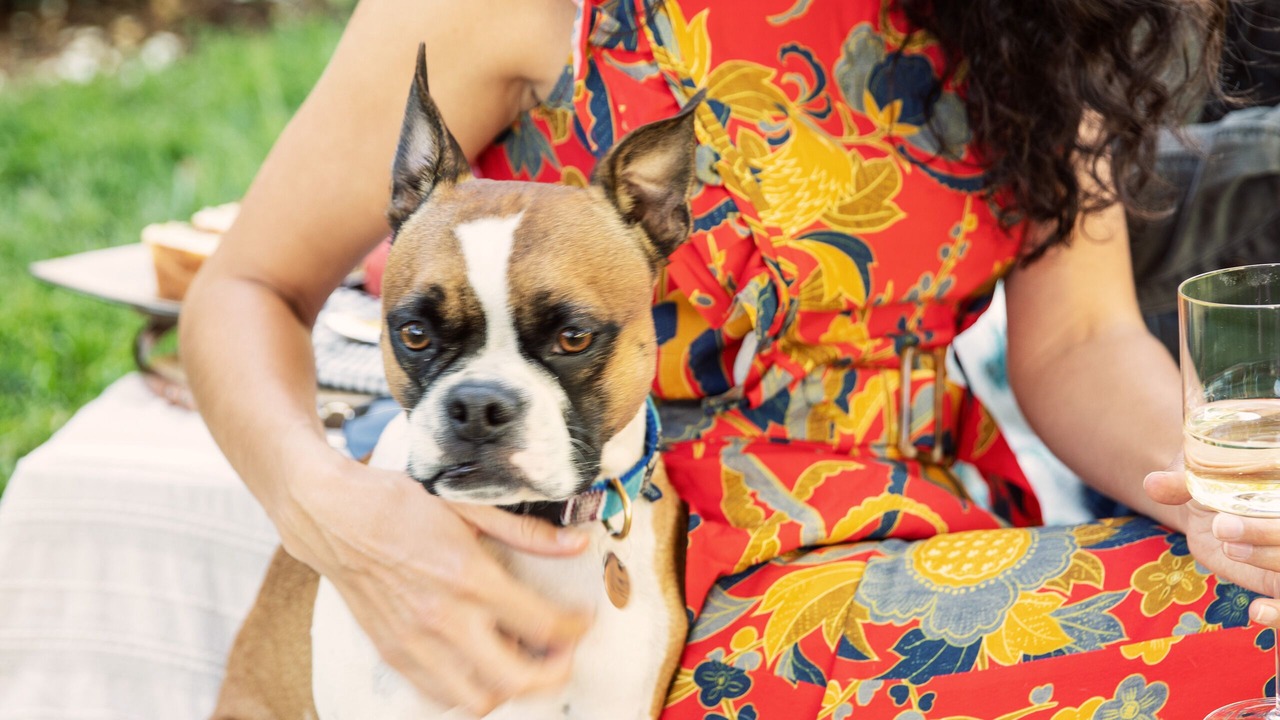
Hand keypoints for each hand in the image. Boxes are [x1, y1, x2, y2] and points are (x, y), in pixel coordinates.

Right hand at [278, 458, 590, 714]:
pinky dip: (470, 688)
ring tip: (524, 659)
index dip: (575, 627)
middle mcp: (443, 619)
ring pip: (478, 700)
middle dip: (554, 671)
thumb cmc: (397, 504)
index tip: (581, 619)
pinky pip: (440, 694)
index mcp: (468, 577)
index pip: (543, 625)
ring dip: (511, 687)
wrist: (334, 516)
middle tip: (564, 650)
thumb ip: (527, 533)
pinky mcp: (394, 654)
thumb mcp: (469, 507)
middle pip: (516, 679)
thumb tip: (574, 544)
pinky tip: (481, 661)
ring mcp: (415, 643)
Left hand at [1145, 458, 1279, 628]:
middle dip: (1261, 532)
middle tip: (1220, 527)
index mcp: (1274, 489)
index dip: (1262, 518)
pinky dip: (1278, 612)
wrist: (1203, 503)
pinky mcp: (1274, 580)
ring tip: (1228, 550)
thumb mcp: (1191, 476)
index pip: (1279, 497)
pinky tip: (1256, 612)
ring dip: (1266, 559)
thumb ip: (1179, 481)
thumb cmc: (1204, 482)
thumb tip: (1153, 484)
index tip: (1224, 516)